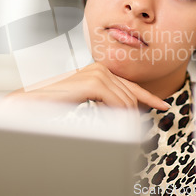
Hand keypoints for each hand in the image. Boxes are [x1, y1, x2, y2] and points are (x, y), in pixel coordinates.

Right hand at [4, 62, 170, 110]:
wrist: (33, 103)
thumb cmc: (56, 102)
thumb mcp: (87, 99)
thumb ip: (106, 97)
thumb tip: (128, 108)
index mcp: (100, 70)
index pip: (131, 84)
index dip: (148, 96)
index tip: (163, 104)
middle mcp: (101, 67)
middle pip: (131, 96)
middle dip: (134, 113)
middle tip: (131, 129)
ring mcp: (98, 73)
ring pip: (126, 102)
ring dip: (123, 117)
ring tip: (112, 126)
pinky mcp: (95, 82)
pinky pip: (118, 104)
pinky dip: (117, 115)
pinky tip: (108, 120)